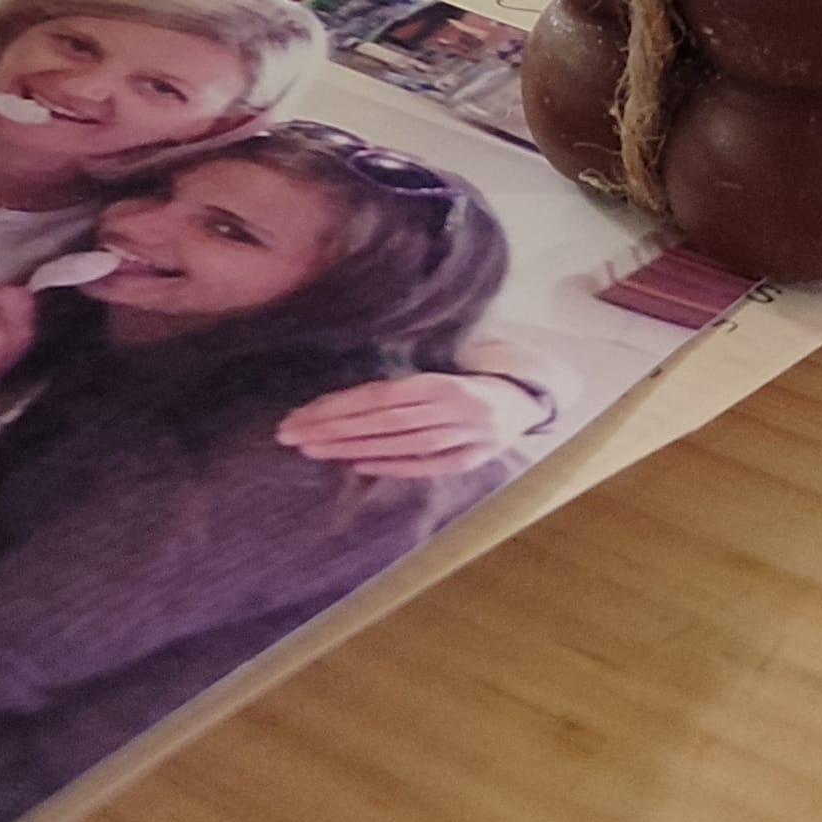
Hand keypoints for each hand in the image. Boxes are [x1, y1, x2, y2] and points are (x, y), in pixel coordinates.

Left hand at [273, 371, 541, 473]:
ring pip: (398, 446)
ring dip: (350, 449)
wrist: (532, 394)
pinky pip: (424, 465)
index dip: (340, 407)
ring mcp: (466, 440)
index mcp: (447, 382)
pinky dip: (389, 465)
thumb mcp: (450, 356)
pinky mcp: (472, 460)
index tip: (302, 413)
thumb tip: (353, 384)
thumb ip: (411, 372)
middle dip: (333, 429)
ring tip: (310, 449)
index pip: (382, 397)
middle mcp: (456, 412)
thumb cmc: (479, 367)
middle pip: (383, 423)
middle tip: (290, 433)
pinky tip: (354, 464)